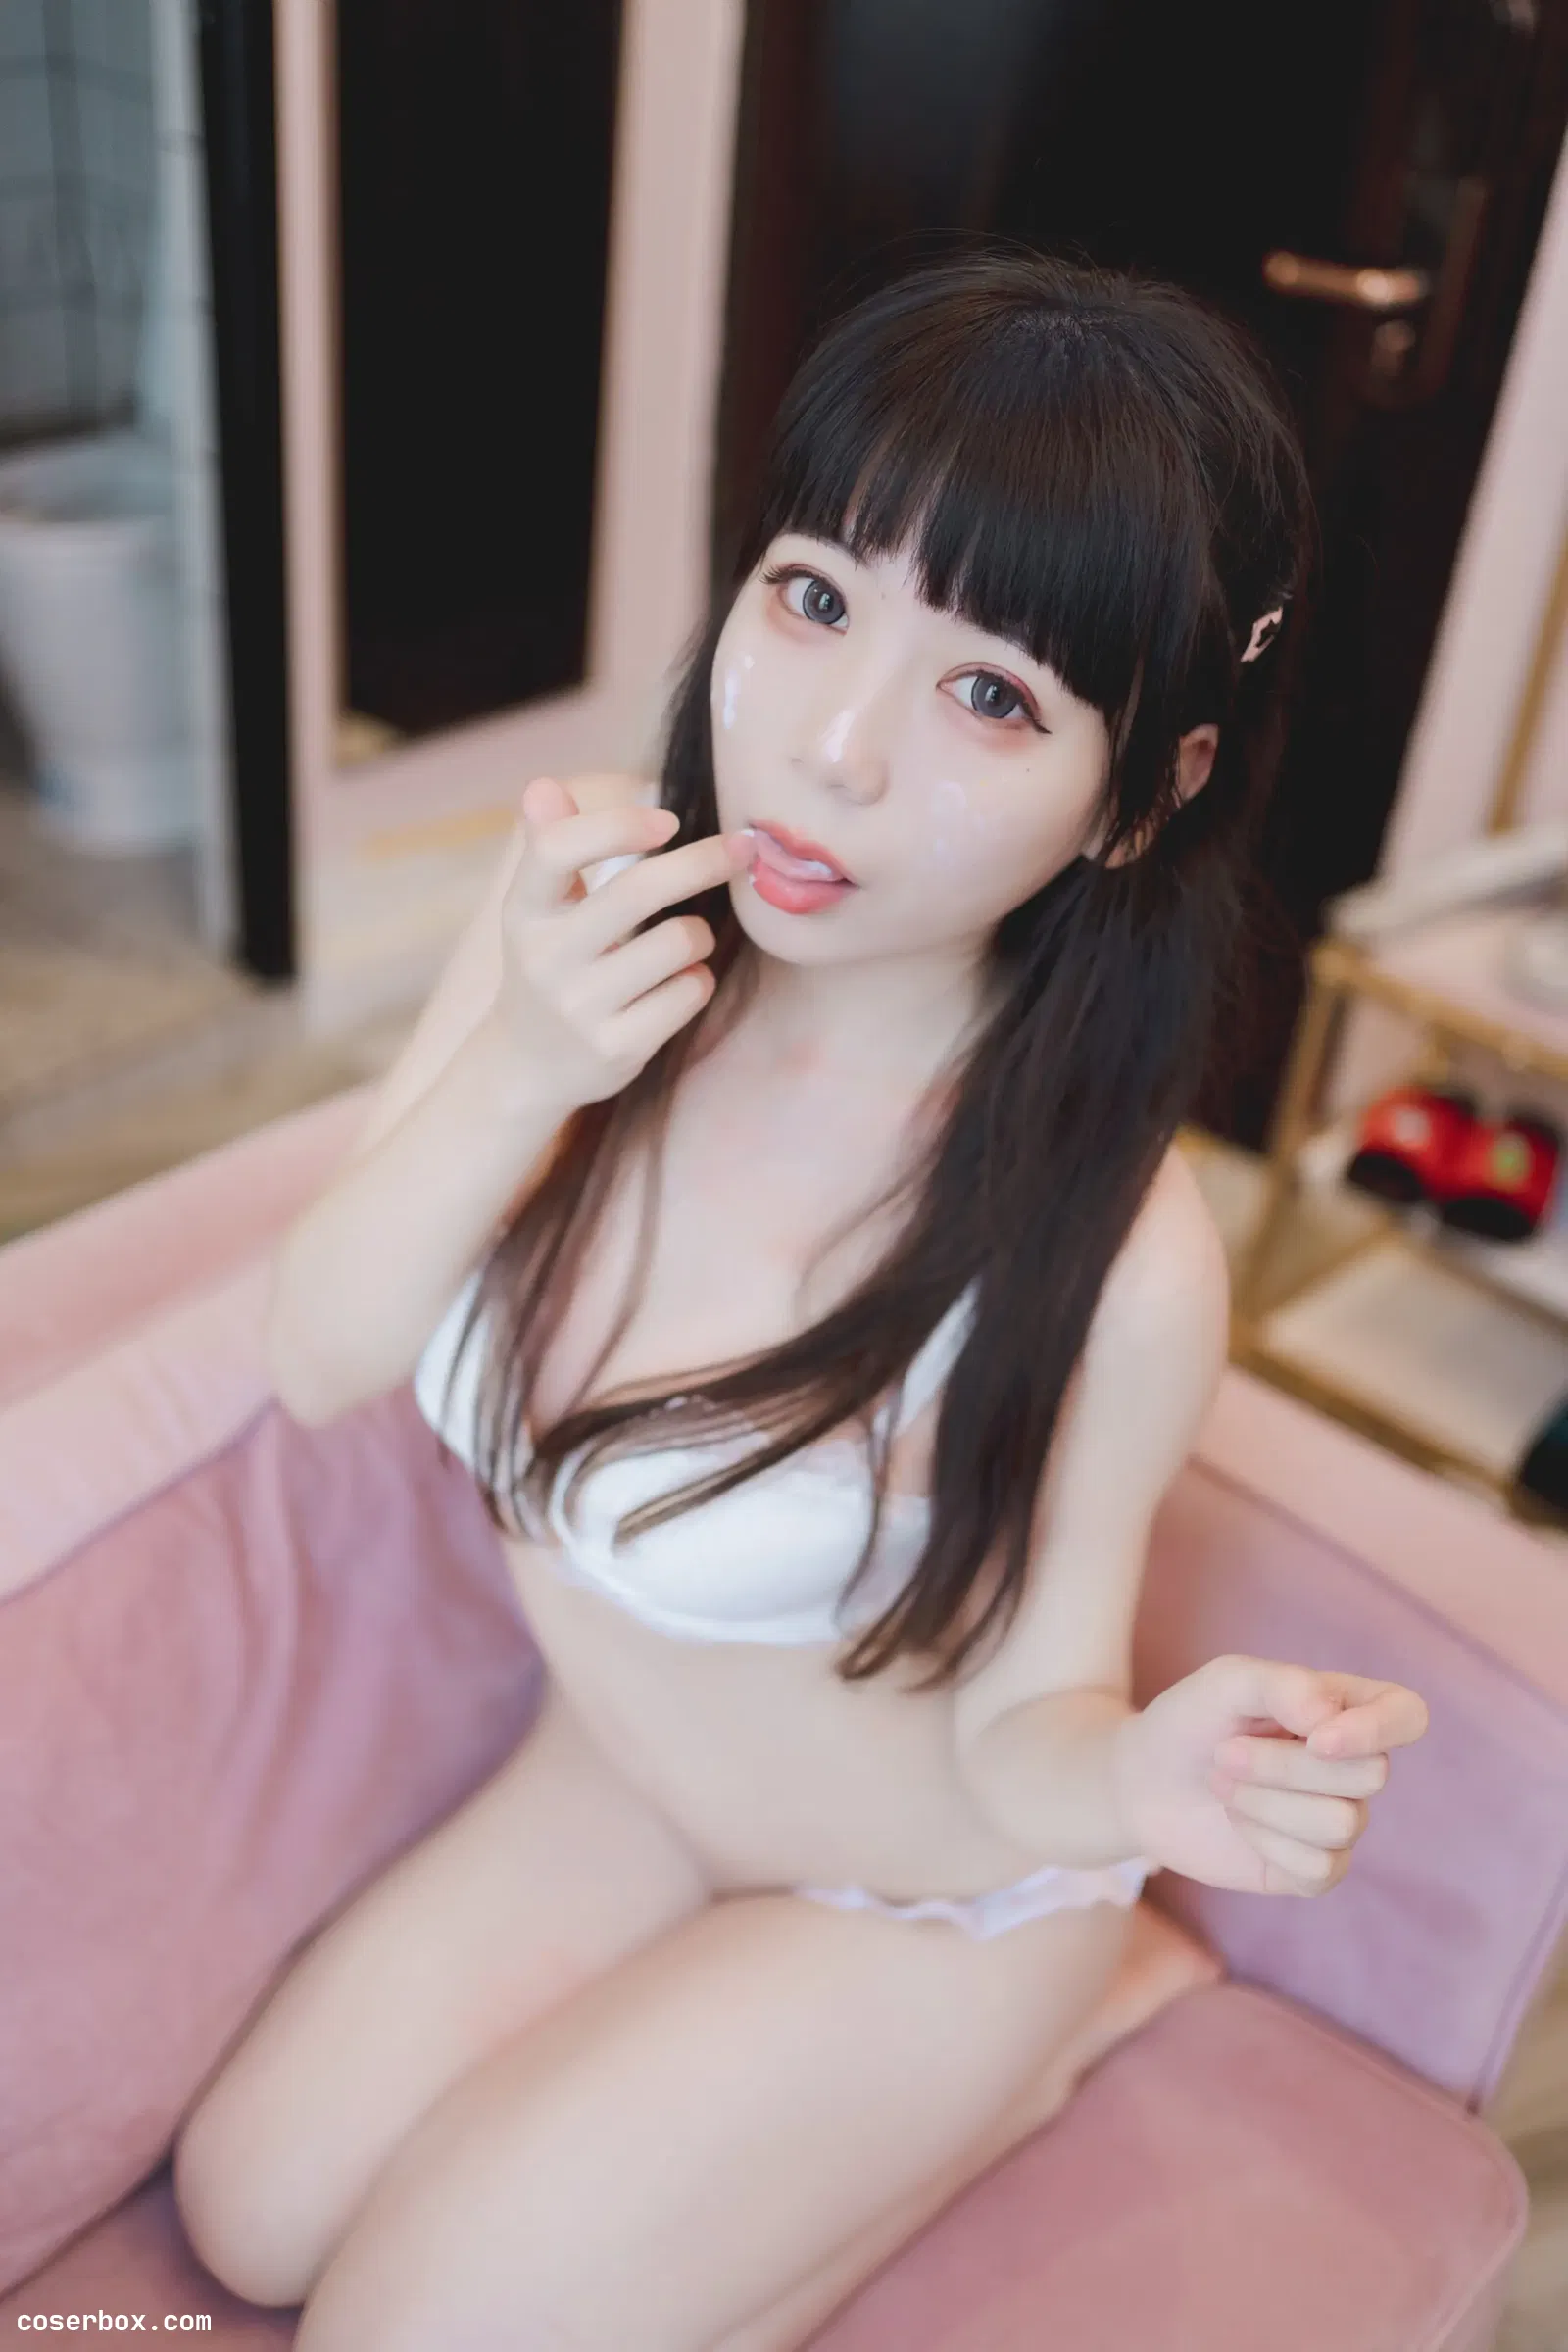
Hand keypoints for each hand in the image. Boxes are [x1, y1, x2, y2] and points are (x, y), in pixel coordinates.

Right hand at [494, 776, 754, 1111]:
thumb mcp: (537, 909)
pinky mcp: (617, 1048)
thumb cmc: (551, 965)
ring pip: (678, 942)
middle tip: (741, 848)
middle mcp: (546, 958)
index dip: (619, 824)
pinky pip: (690, 990)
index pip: (558, 849)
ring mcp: (581, 1007)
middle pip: (639, 890)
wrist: (527, 1066)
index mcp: (525, 910)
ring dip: (699, 933)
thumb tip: (545, 786)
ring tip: (684, 943)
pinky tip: (677, 985)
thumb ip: (550, 846)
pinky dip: (698, 979)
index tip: (669, 821)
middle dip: (703, 862)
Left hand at [1115, 1654, 1427, 1896]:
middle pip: (1370, 1775)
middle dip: (1284, 1766)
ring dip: (1265, 1803)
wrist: (1143, 1781)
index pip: (1407, 1715)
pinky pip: (1320, 1868)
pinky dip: (1265, 1842)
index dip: (1377, 1730)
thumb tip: (1330, 1717)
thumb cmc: (1191, 1721)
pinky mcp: (1314, 1870)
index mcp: (1344, 1709)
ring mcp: (1338, 1820)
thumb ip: (1283, 1683)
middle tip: (1225, 1752)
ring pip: (1341, 1823)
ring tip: (1223, 1784)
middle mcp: (1352, 1766)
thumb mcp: (1226, 1681)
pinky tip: (1238, 1821)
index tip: (1316, 1737)